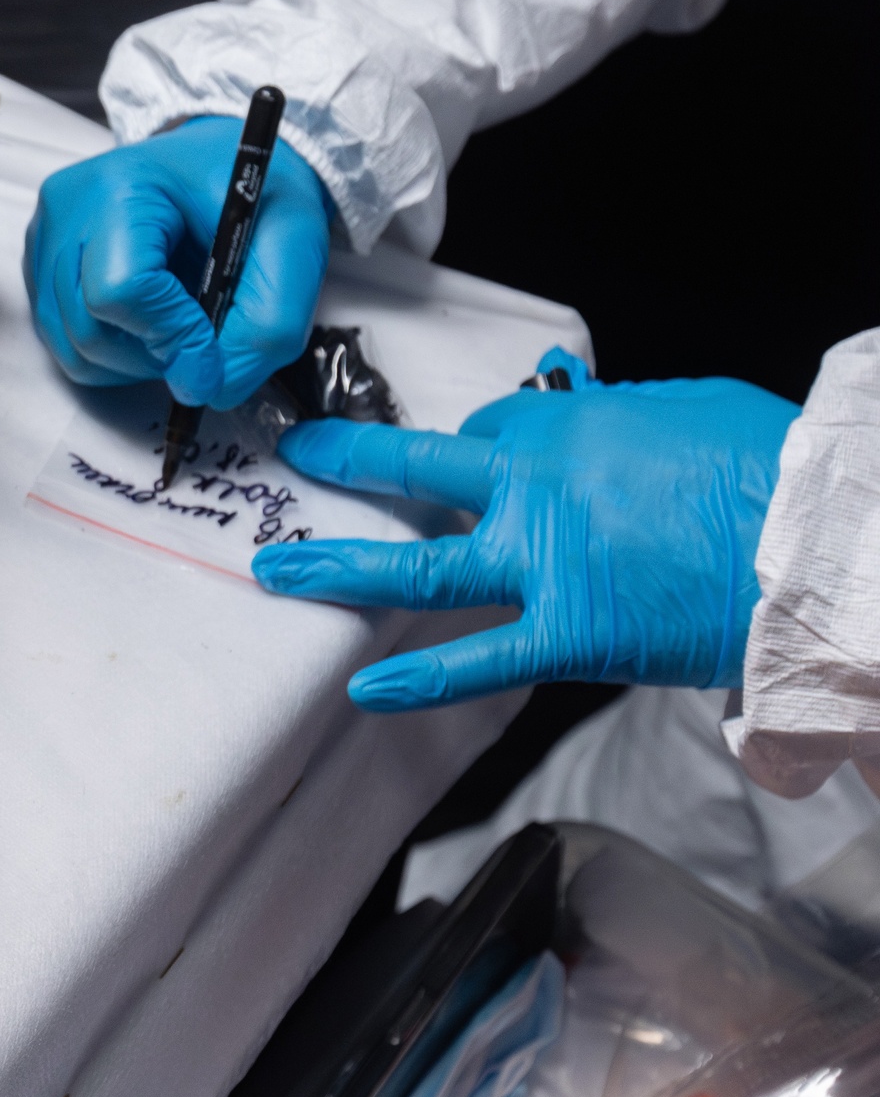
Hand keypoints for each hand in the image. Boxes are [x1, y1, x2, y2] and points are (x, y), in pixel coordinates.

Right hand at [25, 117, 333, 409]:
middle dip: (154, 355)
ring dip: (132, 361)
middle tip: (203, 337)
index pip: (120, 290)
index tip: (214, 351)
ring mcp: (44, 238)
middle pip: (88, 327)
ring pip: (70, 346)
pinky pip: (62, 341)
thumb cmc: (254, 192)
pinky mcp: (40, 265)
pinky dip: (111, 352)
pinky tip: (147, 319)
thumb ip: (264, 326)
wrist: (222, 164)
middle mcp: (66, 208)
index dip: (172, 336)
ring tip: (177, 324)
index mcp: (121, 186)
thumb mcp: (294, 246)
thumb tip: (206, 388)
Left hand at [251, 349, 799, 710]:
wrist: (818, 543)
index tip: (470, 464)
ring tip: (277, 567)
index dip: (476, 452)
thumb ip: (621, 421)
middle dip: (351, 460)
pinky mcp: (571, 633)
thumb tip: (591, 423)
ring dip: (339, 564)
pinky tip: (364, 687)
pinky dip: (419, 678)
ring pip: (419, 564)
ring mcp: (544, 564)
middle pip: (421, 470)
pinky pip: (478, 660)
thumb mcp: (687, 409)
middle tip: (304, 458)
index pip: (490, 435)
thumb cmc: (771, 469)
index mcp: (567, 427)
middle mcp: (535, 489)